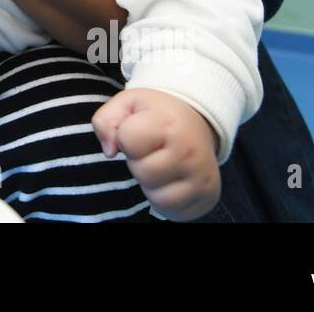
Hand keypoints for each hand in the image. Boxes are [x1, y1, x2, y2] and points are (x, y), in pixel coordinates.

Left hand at [91, 88, 220, 221]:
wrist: (198, 125)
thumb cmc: (158, 115)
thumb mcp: (129, 103)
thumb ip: (106, 119)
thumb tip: (110, 151)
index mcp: (170, 123)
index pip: (128, 138)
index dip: (124, 136)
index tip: (138, 131)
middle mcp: (190, 151)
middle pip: (142, 172)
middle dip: (138, 162)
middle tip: (150, 151)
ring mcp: (201, 177)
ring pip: (157, 197)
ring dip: (150, 184)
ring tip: (160, 165)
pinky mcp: (206, 198)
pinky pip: (171, 209)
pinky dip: (164, 198)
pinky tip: (169, 180)